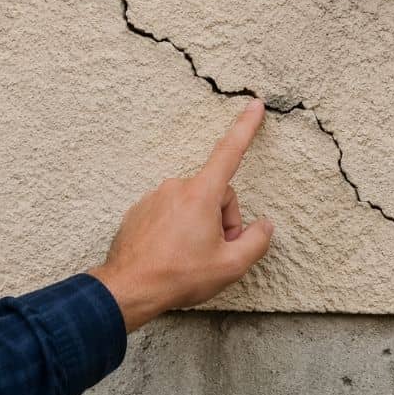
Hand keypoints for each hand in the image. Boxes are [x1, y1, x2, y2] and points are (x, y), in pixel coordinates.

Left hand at [90, 99, 273, 331]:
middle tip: (217, 252)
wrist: (129, 288)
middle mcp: (176, 188)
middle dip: (223, 220)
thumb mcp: (230, 266)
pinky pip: (170, 213)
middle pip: (216, 194)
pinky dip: (178, 230)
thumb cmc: (178, 276)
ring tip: (191, 257)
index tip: (254, 105)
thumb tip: (264, 226)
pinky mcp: (140, 210)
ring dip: (200, 226)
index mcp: (201, 194)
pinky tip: (172, 254)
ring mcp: (155, 198)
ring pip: (193, 205)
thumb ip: (256, 242)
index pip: (230, 152)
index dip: (246, 128)